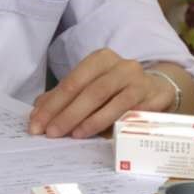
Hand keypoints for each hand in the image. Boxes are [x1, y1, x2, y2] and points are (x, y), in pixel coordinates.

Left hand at [28, 49, 175, 137]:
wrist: (158, 90)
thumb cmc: (118, 91)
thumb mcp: (91, 89)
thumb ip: (66, 98)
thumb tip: (38, 111)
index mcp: (100, 59)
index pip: (71, 82)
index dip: (51, 104)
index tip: (36, 124)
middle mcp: (120, 65)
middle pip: (88, 89)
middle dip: (66, 113)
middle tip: (50, 133)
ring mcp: (138, 80)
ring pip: (108, 98)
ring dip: (87, 118)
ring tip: (71, 135)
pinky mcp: (153, 96)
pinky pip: (129, 111)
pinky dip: (110, 121)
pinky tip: (98, 133)